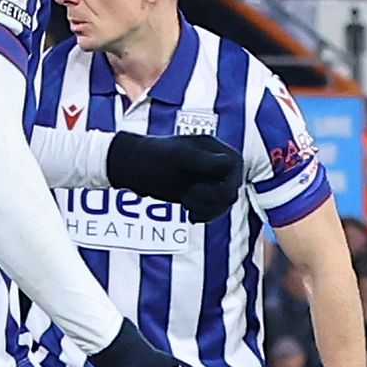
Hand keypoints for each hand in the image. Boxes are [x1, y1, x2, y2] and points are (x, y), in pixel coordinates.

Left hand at [104, 131, 244, 220]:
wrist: (132, 167)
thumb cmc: (152, 157)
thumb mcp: (177, 157)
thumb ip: (203, 161)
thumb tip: (228, 164)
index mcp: (215, 149)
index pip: (234, 168)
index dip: (223, 183)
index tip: (196, 188)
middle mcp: (216, 164)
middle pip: (232, 189)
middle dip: (212, 199)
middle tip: (188, 199)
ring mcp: (209, 180)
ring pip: (225, 202)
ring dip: (208, 209)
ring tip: (187, 205)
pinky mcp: (201, 194)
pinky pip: (214, 210)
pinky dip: (206, 215)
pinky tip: (191, 217)